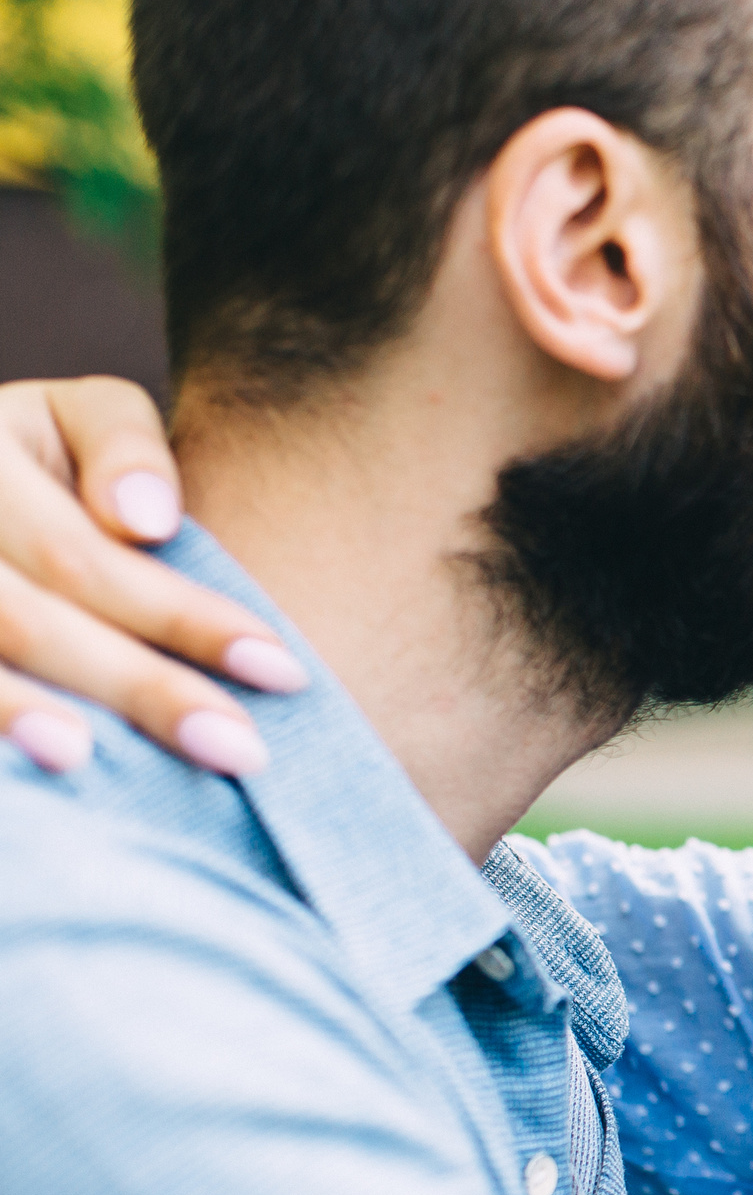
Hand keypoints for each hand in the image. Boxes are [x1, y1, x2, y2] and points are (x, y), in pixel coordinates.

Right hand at [0, 377, 304, 775]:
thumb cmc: (34, 457)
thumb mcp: (76, 416)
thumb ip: (124, 448)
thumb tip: (148, 522)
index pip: (88, 558)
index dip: (186, 618)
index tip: (284, 670)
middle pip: (28, 621)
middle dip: (140, 689)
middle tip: (243, 751)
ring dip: (17, 714)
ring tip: (89, 761)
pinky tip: (35, 778)